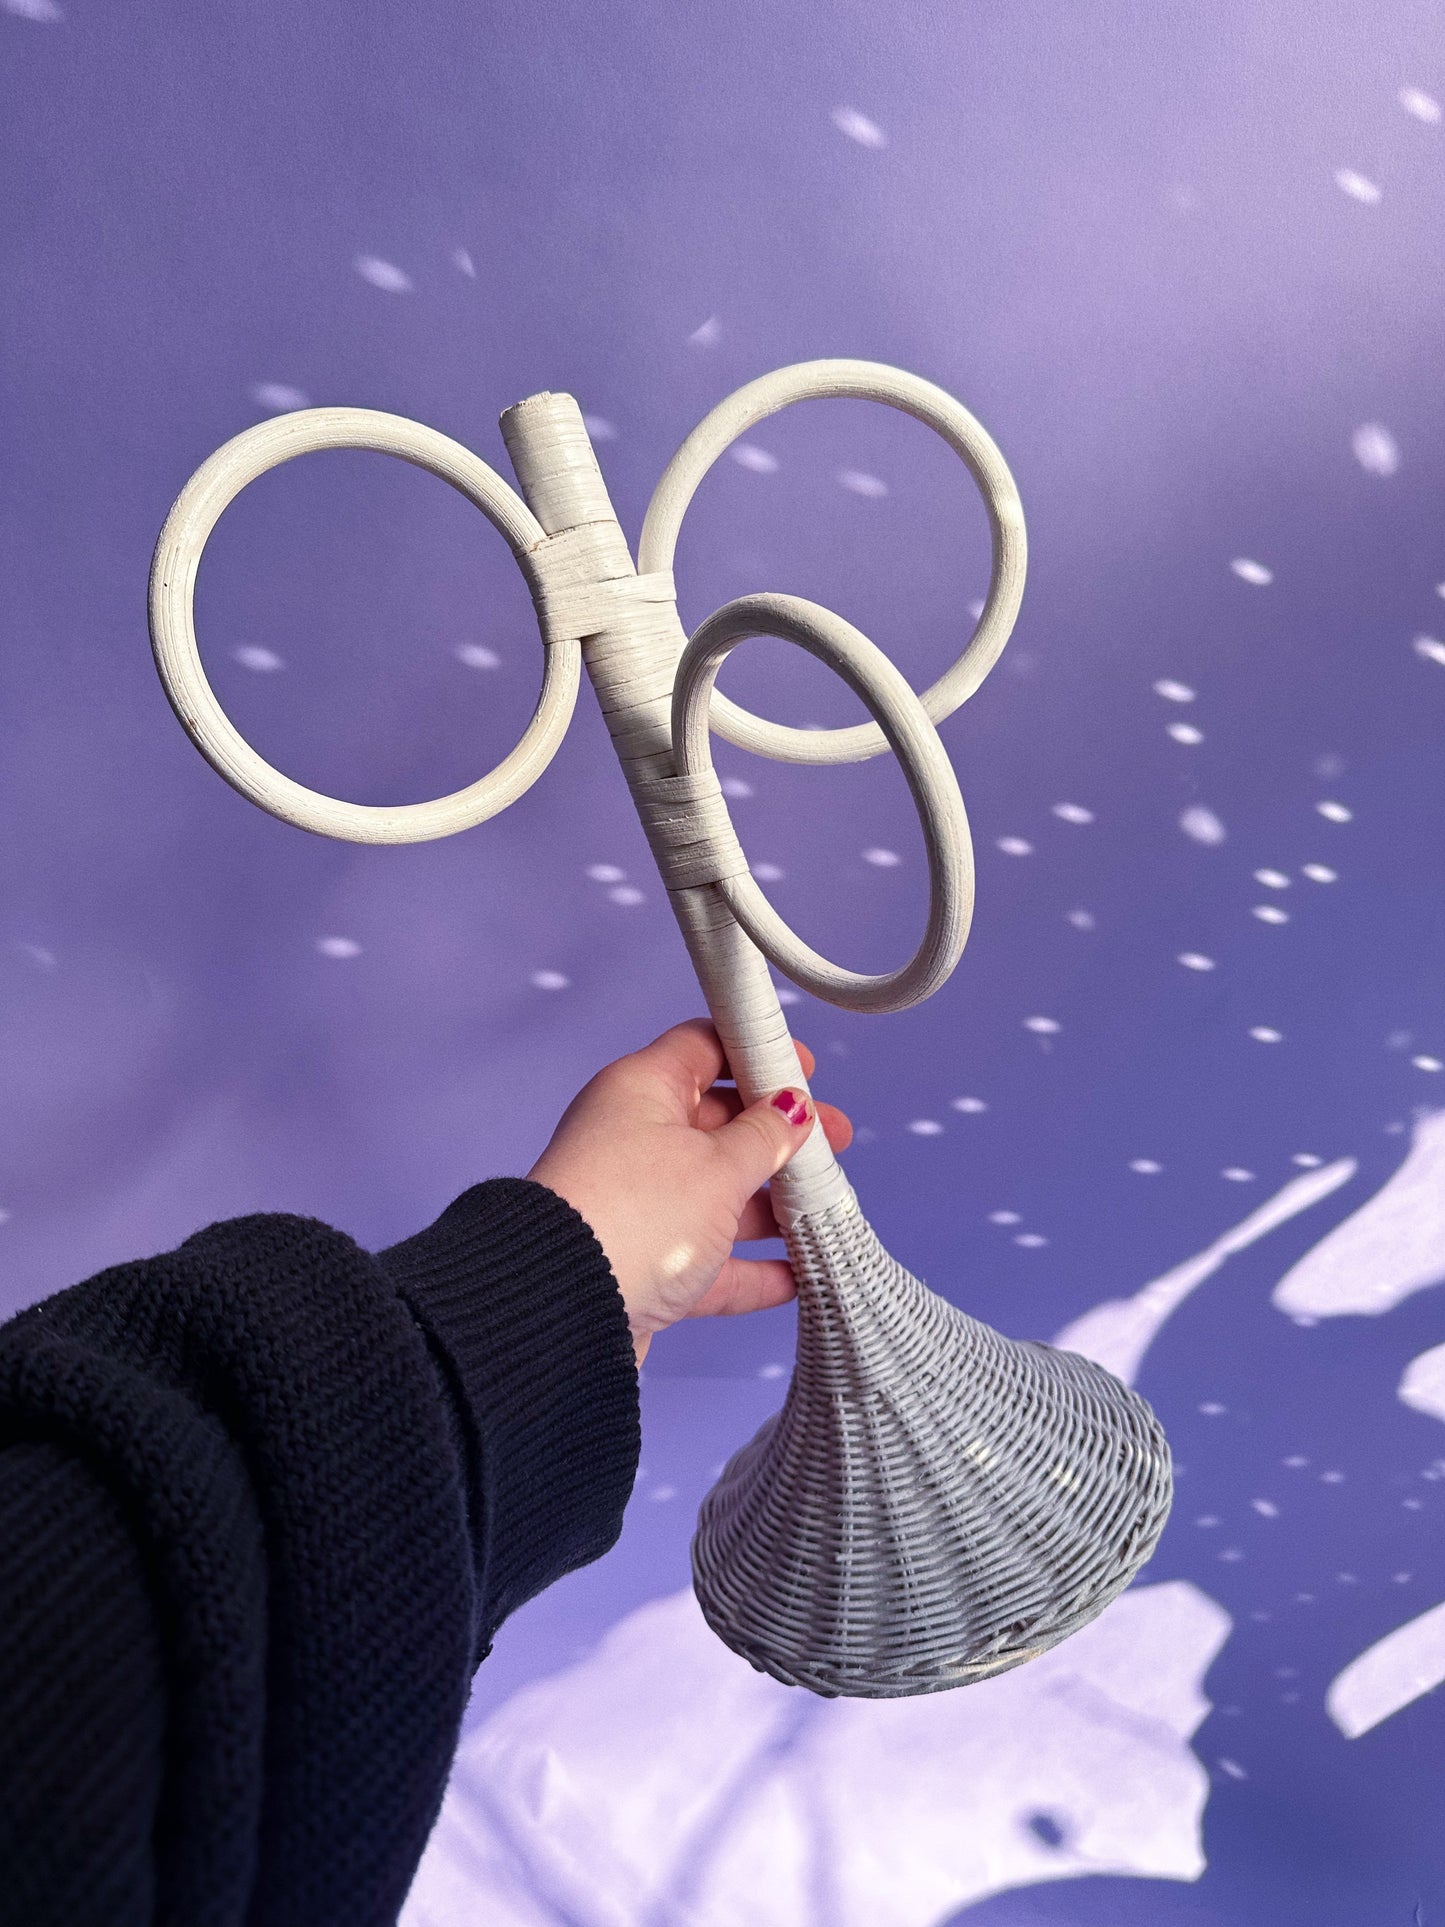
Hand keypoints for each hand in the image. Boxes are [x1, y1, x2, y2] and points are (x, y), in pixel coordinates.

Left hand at [527, 1018, 852, 1365]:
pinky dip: (750, 1269)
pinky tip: (796, 1276)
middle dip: (779, 1137)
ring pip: (716, 1196)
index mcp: (642, 1091)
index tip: (803, 1068)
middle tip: (835, 1141)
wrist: (562, 1308)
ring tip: (826, 1210)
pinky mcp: (642, 1265)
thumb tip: (791, 1110)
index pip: (704, 1049)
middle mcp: (634, 1141)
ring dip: (771, 1206)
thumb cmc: (633, 1215)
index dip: (757, 1053)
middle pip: (719, 1125)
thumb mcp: (718, 1166)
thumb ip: (764, 1138)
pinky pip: (707, 1261)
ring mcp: (637, 1205)